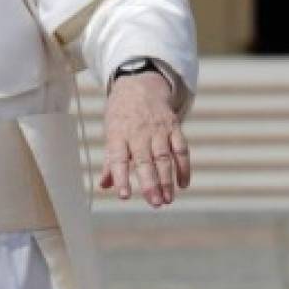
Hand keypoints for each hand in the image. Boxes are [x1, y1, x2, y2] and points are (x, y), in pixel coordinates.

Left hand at [99, 71, 189, 206]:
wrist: (139, 85)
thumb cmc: (122, 115)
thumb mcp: (111, 133)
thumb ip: (110, 161)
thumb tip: (104, 186)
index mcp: (118, 135)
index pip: (118, 159)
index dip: (121, 177)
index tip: (124, 196)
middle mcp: (138, 133)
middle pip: (145, 161)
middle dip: (150, 183)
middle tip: (155, 203)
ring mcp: (158, 129)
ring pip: (164, 157)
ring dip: (167, 179)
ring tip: (168, 199)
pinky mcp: (173, 127)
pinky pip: (181, 148)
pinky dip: (184, 166)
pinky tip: (183, 184)